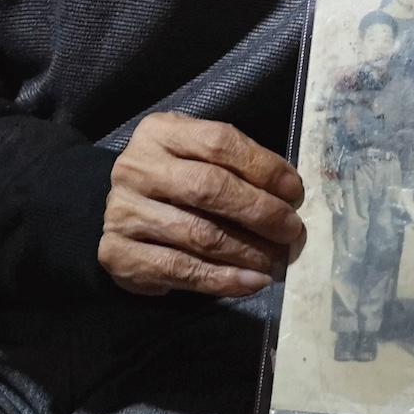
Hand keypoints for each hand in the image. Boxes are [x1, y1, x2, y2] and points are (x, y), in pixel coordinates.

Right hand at [99, 112, 304, 297]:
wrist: (122, 211)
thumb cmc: (174, 178)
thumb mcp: (197, 153)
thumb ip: (234, 164)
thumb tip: (288, 194)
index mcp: (160, 132)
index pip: (219, 142)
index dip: (263, 166)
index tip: (294, 190)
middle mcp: (136, 168)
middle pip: (209, 188)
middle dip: (259, 211)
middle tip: (291, 230)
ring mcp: (123, 212)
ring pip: (198, 234)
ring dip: (246, 251)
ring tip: (276, 260)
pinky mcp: (118, 254)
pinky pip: (180, 270)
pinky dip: (222, 279)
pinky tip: (251, 281)